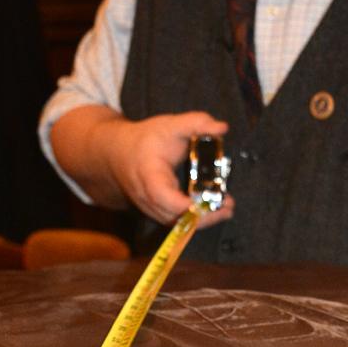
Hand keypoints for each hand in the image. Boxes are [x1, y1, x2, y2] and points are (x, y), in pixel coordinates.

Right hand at [100, 111, 234, 228]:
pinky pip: (176, 222)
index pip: (164, 197)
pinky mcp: (157, 212)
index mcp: (149, 176)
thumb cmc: (145, 140)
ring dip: (203, 220)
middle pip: (175, 217)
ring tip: (227, 208)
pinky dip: (195, 218)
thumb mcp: (170, 125)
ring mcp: (150, 208)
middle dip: (204, 216)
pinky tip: (213, 209)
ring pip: (176, 224)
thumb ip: (196, 123)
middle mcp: (147, 198)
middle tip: (229, 206)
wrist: (118, 154)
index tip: (212, 201)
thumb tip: (222, 127)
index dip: (187, 205)